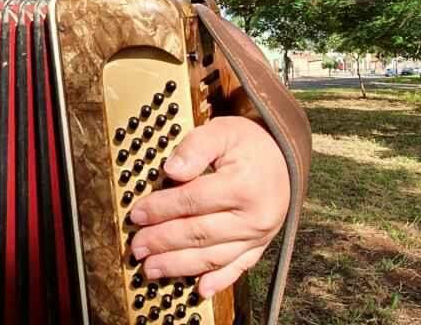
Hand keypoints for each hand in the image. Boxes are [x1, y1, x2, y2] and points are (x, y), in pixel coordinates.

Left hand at [127, 115, 288, 298]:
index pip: (193, 201)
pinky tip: (200, 290)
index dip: (161, 209)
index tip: (137, 214)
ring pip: (214, 256)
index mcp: (242, 185)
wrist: (284, 158)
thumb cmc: (249, 144)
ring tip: (152, 269)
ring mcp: (258, 235)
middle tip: (137, 247)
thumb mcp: (223, 131)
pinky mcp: (260, 246)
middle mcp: (253, 216)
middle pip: (199, 233)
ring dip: (179, 266)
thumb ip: (196, 147)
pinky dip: (219, 281)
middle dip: (163, 242)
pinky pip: (239, 267)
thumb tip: (172, 170)